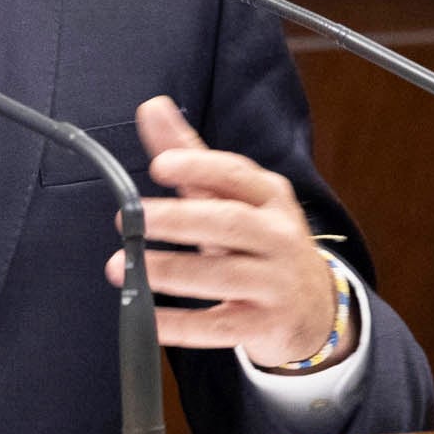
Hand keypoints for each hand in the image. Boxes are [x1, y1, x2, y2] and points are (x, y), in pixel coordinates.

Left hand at [103, 95, 338, 369]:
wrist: (313, 308)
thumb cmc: (259, 241)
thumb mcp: (233, 197)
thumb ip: (190, 156)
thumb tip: (151, 106)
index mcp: (270, 197)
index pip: (238, 176)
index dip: (200, 168)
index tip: (160, 165)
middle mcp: (279, 237)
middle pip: (230, 224)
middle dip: (178, 220)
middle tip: (129, 219)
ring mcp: (276, 284)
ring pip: (223, 275)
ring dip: (169, 271)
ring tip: (120, 267)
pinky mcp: (265, 325)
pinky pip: (220, 327)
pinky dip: (181, 325)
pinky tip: (146, 319)